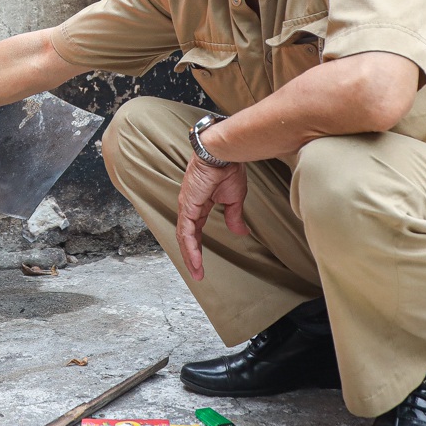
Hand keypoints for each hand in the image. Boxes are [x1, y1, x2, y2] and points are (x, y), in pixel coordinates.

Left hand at [175, 155, 249, 281]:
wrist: (223, 153)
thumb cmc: (228, 168)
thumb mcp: (233, 198)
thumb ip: (233, 216)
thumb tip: (240, 232)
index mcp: (198, 204)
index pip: (194, 230)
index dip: (197, 247)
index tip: (201, 263)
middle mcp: (189, 206)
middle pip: (187, 237)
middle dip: (191, 256)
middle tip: (197, 273)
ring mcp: (186, 206)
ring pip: (185, 237)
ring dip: (190, 256)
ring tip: (197, 272)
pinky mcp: (188, 205)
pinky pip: (186, 231)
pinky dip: (190, 247)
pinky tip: (195, 259)